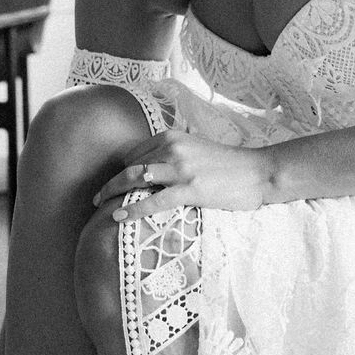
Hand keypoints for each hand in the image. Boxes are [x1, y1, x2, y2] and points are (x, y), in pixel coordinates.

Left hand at [94, 130, 269, 222]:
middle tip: (97, 196)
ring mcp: (181, 168)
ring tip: (100, 206)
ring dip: (113, 193)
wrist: (258, 172)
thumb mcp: (197, 149)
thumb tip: (152, 168)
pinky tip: (118, 217)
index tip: (112, 183)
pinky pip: (153, 200)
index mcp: (173, 137)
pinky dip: (132, 209)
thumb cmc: (229, 165)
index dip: (121, 169)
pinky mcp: (189, 189)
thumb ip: (175, 154)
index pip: (135, 152)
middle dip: (110, 182)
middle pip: (130, 165)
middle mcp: (173, 148)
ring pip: (135, 179)